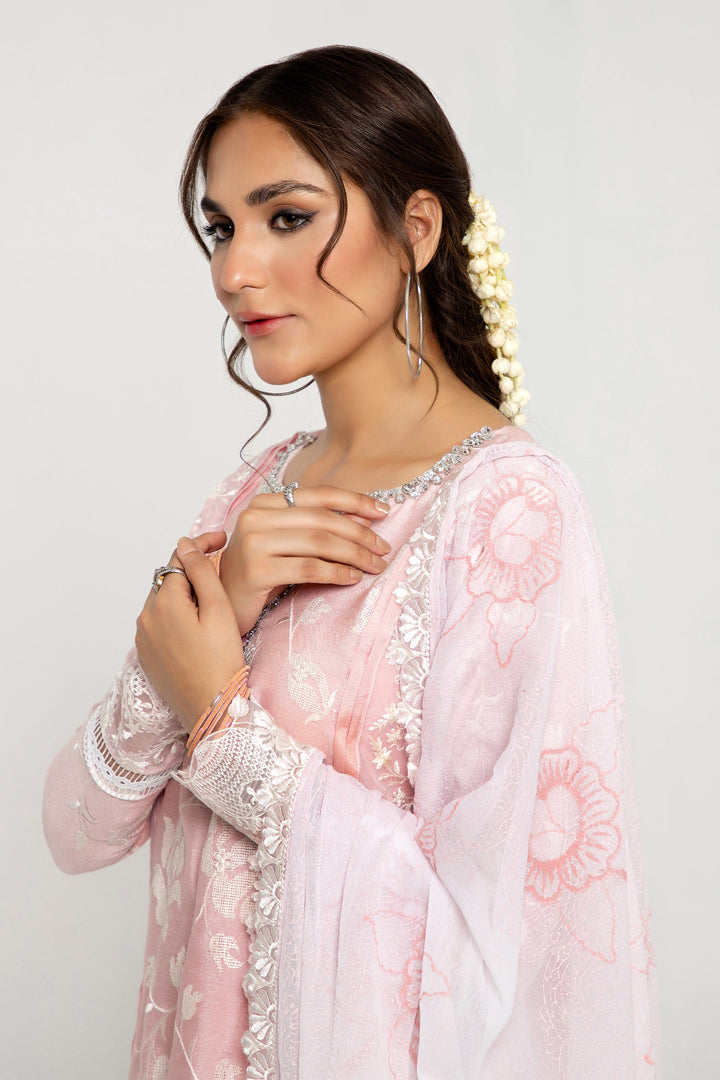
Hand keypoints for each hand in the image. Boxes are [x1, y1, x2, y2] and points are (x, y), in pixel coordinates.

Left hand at [135, 532, 245, 733]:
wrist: (212, 710)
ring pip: (164, 602)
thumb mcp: (219, 611)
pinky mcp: (147, 656)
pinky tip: (199, 629)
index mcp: (164, 602)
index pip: (178, 558)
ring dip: (185, 595)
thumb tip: (186, 543)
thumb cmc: (222, 662)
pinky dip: (177, 617)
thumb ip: (202, 572)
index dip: (201, 545)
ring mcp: (143, 638)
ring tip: (214, 606)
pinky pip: (159, 624)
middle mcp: (146, 617)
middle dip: (193, 572)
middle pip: (170, 580)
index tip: (222, 540)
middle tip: (224, 576)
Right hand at [220, 486, 391, 634]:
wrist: (221, 604)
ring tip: (374, 567)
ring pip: (319, 543)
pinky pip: (309, 568)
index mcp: (263, 503)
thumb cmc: (257, 573)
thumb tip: (367, 520)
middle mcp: (255, 517)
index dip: (354, 500)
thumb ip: (316, 528)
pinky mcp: (256, 570)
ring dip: (354, 555)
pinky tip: (352, 578)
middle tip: (383, 549)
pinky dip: (336, 573)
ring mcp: (253, 543)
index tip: (383, 512)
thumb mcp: (285, 543)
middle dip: (359, 534)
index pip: (317, 494)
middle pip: (321, 519)